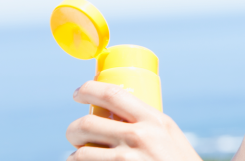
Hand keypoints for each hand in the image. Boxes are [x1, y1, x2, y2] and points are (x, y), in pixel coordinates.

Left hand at [66, 81, 201, 160]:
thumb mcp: (170, 136)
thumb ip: (147, 124)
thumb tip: (116, 113)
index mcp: (154, 120)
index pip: (112, 94)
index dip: (88, 90)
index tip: (78, 93)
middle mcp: (139, 137)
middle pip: (87, 124)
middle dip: (74, 129)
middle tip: (77, 135)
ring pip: (81, 153)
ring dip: (75, 156)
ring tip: (81, 157)